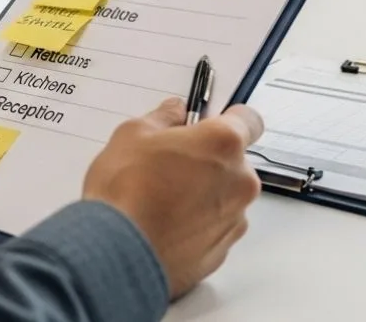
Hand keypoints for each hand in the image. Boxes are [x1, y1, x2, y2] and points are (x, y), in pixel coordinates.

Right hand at [83, 97, 262, 298]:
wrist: (116, 254)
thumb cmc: (124, 192)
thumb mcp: (133, 134)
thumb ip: (163, 117)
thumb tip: (174, 112)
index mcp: (223, 143)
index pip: (249, 120)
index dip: (228, 119)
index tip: (208, 125)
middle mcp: (239, 181)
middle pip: (234, 161)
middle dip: (207, 160)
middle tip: (169, 164)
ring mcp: (233, 219)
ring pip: (224, 196)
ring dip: (202, 193)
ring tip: (160, 199)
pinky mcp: (221, 251)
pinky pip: (214, 227)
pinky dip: (196, 224)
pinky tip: (164, 223)